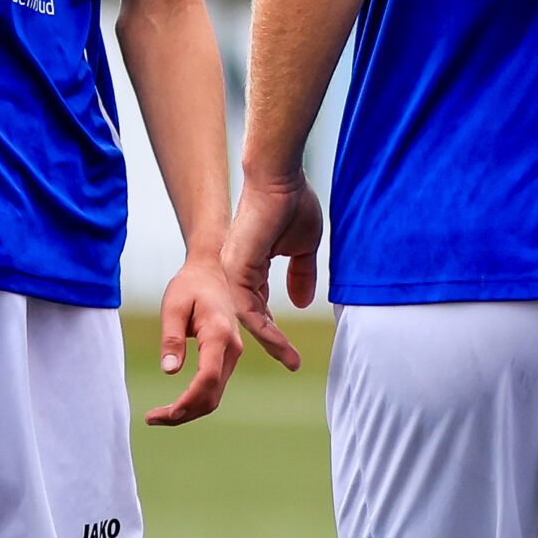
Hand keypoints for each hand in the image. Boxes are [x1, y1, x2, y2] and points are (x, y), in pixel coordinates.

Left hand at [147, 246, 245, 426]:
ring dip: (188, 411)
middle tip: (151, 418)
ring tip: (157, 416)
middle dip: (183, 413)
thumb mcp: (173, 306)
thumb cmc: (189, 286)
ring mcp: (232, 355)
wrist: (211, 272)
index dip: (188, 400)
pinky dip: (194, 401)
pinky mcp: (226, 359)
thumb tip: (169, 371)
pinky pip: (213, 388)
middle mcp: (231, 349)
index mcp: (219, 334)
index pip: (208, 377)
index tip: (166, 412)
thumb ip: (171, 338)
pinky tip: (174, 405)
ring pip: (214, 396)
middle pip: (212, 394)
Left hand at [222, 173, 324, 370]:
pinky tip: (279, 341)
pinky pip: (247, 308)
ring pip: (248, 316)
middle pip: (252, 315)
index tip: (292, 346)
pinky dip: (264, 327)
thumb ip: (302, 274)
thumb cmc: (292, 202)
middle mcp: (238, 270)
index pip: (261, 304)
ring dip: (271, 339)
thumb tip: (302, 303)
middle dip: (272, 340)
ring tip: (290, 358)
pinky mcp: (236, 268)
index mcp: (252, 264)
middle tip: (291, 361)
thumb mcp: (303, 246)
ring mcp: (234, 270)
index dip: (276, 325)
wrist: (280, 177)